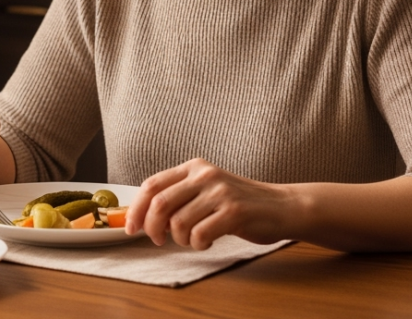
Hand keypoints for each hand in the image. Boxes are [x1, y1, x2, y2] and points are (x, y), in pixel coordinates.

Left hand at [125, 158, 298, 249]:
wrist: (281, 206)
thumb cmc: (238, 204)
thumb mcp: (206, 190)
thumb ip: (179, 197)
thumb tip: (142, 216)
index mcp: (193, 167)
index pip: (151, 185)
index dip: (136, 208)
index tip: (130, 228)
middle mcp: (205, 175)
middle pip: (159, 203)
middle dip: (152, 228)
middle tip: (158, 240)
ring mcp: (220, 192)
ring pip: (179, 223)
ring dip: (180, 239)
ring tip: (193, 239)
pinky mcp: (234, 212)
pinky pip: (200, 235)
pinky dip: (199, 244)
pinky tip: (209, 240)